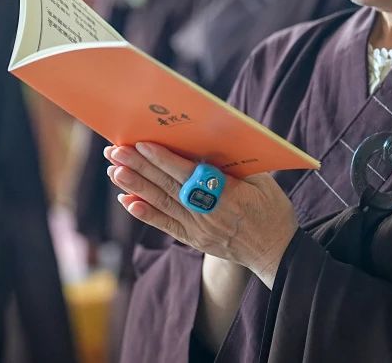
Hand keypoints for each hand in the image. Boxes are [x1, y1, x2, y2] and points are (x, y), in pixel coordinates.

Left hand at [105, 142, 297, 286]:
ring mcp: (198, 229)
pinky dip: (145, 213)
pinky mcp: (194, 240)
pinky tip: (127, 201)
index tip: (141, 144)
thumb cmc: (270, 209)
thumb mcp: (262, 181)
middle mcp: (208, 213)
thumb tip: (209, 138)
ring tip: (114, 171)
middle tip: (115, 151)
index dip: (163, 159)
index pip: (188, 174)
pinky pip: (165, 225)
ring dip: (135, 186)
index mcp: (227, 195)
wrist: (276, 253)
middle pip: (168, 187)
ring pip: (161, 204)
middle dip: (139, 168)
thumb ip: (234, 163)